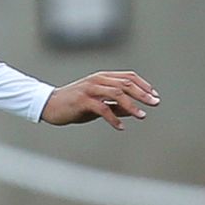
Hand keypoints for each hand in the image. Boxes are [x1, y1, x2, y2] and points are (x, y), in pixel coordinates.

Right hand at [41, 71, 159, 130]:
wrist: (48, 105)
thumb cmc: (73, 105)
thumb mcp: (97, 104)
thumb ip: (114, 105)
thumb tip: (133, 111)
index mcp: (102, 77)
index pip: (128, 77)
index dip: (143, 85)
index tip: (154, 95)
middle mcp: (97, 80)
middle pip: (126, 83)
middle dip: (143, 94)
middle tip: (155, 103)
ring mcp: (89, 89)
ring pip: (117, 93)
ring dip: (132, 105)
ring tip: (142, 116)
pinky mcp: (82, 100)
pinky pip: (103, 108)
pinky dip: (113, 118)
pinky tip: (121, 127)